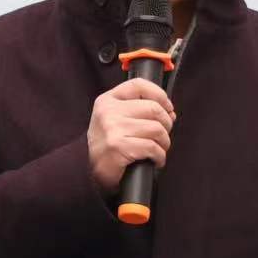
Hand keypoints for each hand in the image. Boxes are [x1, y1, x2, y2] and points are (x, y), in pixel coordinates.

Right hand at [87, 78, 175, 195]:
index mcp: (107, 100)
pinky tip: (155, 160)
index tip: (168, 107)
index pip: (139, 85)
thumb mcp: (115, 119)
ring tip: (158, 149)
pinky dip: (159, 156)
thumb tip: (169, 111)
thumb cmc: (108, 146)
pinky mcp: (118, 147)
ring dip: (164, 142)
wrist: (89, 172)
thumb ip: (138, 109)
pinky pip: (152, 147)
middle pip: (153, 108)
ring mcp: (112, 129)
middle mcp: (108, 112)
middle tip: (163, 135)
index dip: (160, 94)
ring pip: (156, 129)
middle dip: (166, 124)